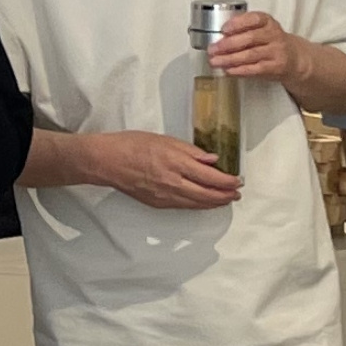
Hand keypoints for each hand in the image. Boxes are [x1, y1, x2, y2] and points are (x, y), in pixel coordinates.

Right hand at [95, 130, 244, 211]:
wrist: (107, 161)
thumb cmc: (131, 145)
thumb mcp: (164, 140)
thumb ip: (190, 151)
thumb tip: (211, 160)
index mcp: (176, 163)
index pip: (210, 176)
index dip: (227, 181)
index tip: (237, 180)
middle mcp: (173, 183)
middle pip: (207, 194)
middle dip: (225, 195)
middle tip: (236, 193)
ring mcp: (165, 196)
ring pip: (196, 204)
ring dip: (214, 203)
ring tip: (225, 200)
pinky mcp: (157, 203)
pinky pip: (183, 206)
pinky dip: (197, 205)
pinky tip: (202, 202)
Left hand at [202, 8, 323, 86]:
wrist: (294, 58)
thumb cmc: (270, 42)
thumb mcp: (261, 30)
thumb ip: (244, 30)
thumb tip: (218, 37)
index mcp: (268, 22)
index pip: (255, 19)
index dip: (238, 23)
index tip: (224, 29)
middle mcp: (274, 35)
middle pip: (250, 38)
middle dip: (228, 44)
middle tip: (213, 49)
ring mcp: (276, 51)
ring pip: (251, 55)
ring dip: (230, 59)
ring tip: (215, 61)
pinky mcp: (276, 67)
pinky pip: (255, 69)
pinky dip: (239, 70)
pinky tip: (228, 70)